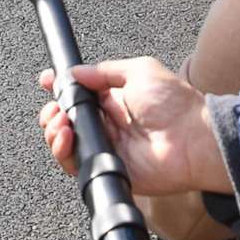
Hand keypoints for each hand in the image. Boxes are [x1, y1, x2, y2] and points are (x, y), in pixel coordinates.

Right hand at [35, 60, 227, 196]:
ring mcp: (106, 148)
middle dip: (53, 112)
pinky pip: (75, 164)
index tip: (47, 81)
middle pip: (67, 120)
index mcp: (116, 100)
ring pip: (65, 142)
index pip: (80, 95)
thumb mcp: (139, 70)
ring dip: (54, 130)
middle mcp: (108, 124)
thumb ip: (104, 71)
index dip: (61, 89)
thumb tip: (75, 72)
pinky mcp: (106, 169)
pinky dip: (63, 151)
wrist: (192, 139)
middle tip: (54, 108)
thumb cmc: (174, 103)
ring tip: (59, 121)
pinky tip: (65, 137)